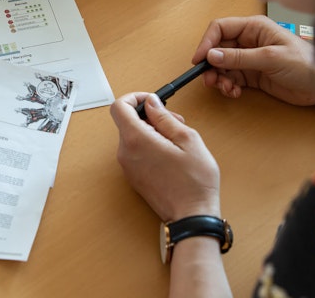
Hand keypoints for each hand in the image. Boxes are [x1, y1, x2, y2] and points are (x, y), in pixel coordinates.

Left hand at [111, 92, 220, 221]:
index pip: (119, 107)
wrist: (191, 217)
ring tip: (177, 140)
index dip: (135, 98)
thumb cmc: (194, 182)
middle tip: (175, 121)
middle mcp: (126, 152)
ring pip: (133, 136)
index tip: (152, 100)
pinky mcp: (133, 176)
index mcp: (136, 140)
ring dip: (152, 130)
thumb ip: (165, 118)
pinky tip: (171, 153)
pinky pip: (135, 151)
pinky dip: (149, 144)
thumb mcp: (188, 139)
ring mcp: (127, 166)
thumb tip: (152, 103)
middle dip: (150, 115)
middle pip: (128, 121)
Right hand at [192, 15, 314, 106]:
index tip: (199, 60)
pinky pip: (230, 78)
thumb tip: (212, 55)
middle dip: (211, 65)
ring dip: (219, 78)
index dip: (206, 42)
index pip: (220, 28)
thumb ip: (239, 57)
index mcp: (254, 28)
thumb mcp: (270, 58)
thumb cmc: (305, 64)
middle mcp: (248, 41)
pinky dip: (228, 86)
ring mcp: (249, 58)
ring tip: (226, 88)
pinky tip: (235, 92)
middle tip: (210, 79)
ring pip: (221, 65)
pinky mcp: (251, 75)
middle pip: (217, 49)